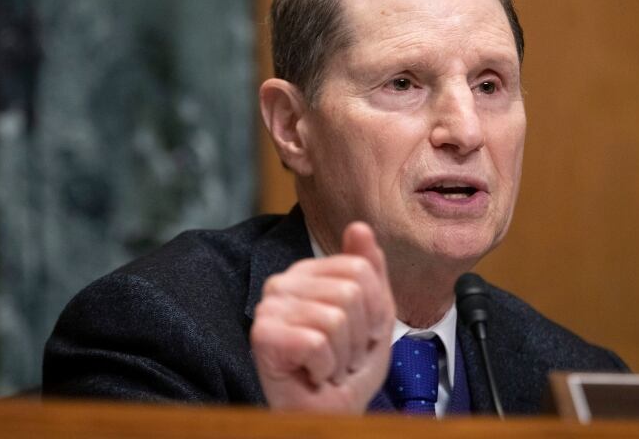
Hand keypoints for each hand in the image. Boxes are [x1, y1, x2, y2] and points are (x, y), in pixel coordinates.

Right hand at [250, 222, 395, 412]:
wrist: (330, 412)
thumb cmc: (348, 366)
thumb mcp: (375, 314)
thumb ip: (370, 271)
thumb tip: (359, 227)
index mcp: (310, 272)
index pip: (360, 268)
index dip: (375, 309)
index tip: (363, 333)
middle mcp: (284, 282)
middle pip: (350, 292)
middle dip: (359, 335)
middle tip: (343, 354)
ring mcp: (270, 307)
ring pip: (335, 318)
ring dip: (343, 355)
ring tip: (329, 365)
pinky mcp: (263, 334)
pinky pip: (316, 342)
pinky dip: (324, 367)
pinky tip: (312, 373)